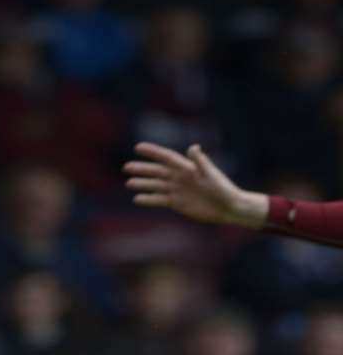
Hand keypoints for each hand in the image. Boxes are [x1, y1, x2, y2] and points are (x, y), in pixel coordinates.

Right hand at [123, 142, 268, 227]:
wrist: (229, 207)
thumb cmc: (222, 189)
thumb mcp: (211, 174)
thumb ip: (200, 161)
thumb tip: (192, 147)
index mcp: (187, 168)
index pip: (166, 157)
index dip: (152, 152)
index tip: (138, 147)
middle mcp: (180, 178)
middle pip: (157, 171)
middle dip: (142, 168)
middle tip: (126, 167)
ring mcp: (177, 190)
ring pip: (156, 185)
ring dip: (142, 184)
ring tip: (129, 183)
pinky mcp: (177, 203)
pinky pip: (159, 200)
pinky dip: (148, 199)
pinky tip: (137, 199)